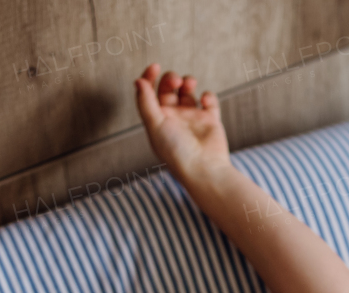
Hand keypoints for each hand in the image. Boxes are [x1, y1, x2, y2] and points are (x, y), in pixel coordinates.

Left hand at [134, 64, 229, 183]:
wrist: (204, 168)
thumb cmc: (176, 152)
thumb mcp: (155, 126)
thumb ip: (146, 102)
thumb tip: (138, 80)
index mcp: (157, 119)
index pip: (149, 93)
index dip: (149, 77)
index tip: (155, 67)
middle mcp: (173, 118)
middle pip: (169, 88)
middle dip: (171, 79)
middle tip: (176, 81)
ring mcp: (192, 118)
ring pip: (188, 91)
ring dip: (188, 82)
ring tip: (189, 84)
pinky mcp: (210, 120)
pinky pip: (209, 100)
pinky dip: (208, 95)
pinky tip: (206, 100)